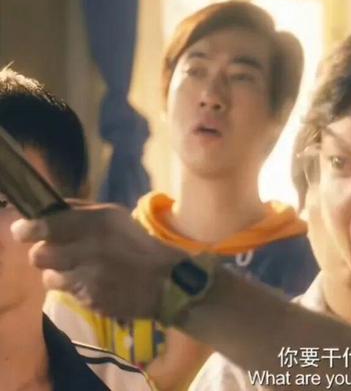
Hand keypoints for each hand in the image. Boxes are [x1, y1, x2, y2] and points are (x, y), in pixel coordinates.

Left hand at [11, 202, 186, 318]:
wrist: (166, 281)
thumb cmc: (138, 244)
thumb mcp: (115, 216)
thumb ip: (80, 212)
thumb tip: (47, 211)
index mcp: (97, 223)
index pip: (47, 225)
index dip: (28, 229)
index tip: (23, 230)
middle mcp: (89, 249)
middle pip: (39, 255)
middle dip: (44, 254)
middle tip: (58, 253)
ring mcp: (89, 277)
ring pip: (49, 277)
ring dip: (59, 273)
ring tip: (78, 270)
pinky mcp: (90, 300)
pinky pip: (68, 294)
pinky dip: (76, 288)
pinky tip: (93, 283)